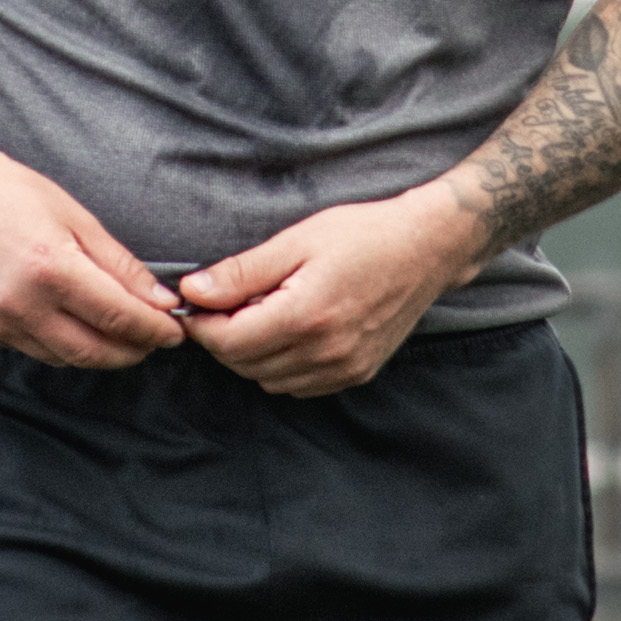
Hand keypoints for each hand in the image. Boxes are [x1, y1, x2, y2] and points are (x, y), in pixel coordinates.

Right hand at [0, 135, 185, 369]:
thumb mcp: (77, 218)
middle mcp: (22, 303)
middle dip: (134, 349)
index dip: (153, 329)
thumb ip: (121, 266)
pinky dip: (68, 346)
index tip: (175, 329)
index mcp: (51, 268)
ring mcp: (0, 321)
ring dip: (102, 352)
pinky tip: (82, 327)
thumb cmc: (10, 192)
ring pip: (68, 358)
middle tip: (156, 338)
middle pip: (95, 350)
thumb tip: (159, 300)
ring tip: (125, 333)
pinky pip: (39, 351)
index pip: (118, 317)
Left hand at [179, 186, 475, 397]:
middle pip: (244, 365)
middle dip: (224, 337)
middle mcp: (325, 352)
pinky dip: (281, 365)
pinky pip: (298, 385)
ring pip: (268, 379)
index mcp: (305, 316)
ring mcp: (343, 368)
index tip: (200, 301)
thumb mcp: (296, 240)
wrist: (427, 249)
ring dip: (252, 353)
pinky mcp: (356, 373)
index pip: (228, 343)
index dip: (204, 324)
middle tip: (226, 302)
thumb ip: (241, 273)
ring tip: (263, 312)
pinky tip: (289, 330)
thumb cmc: (362, 235)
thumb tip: (193, 292)